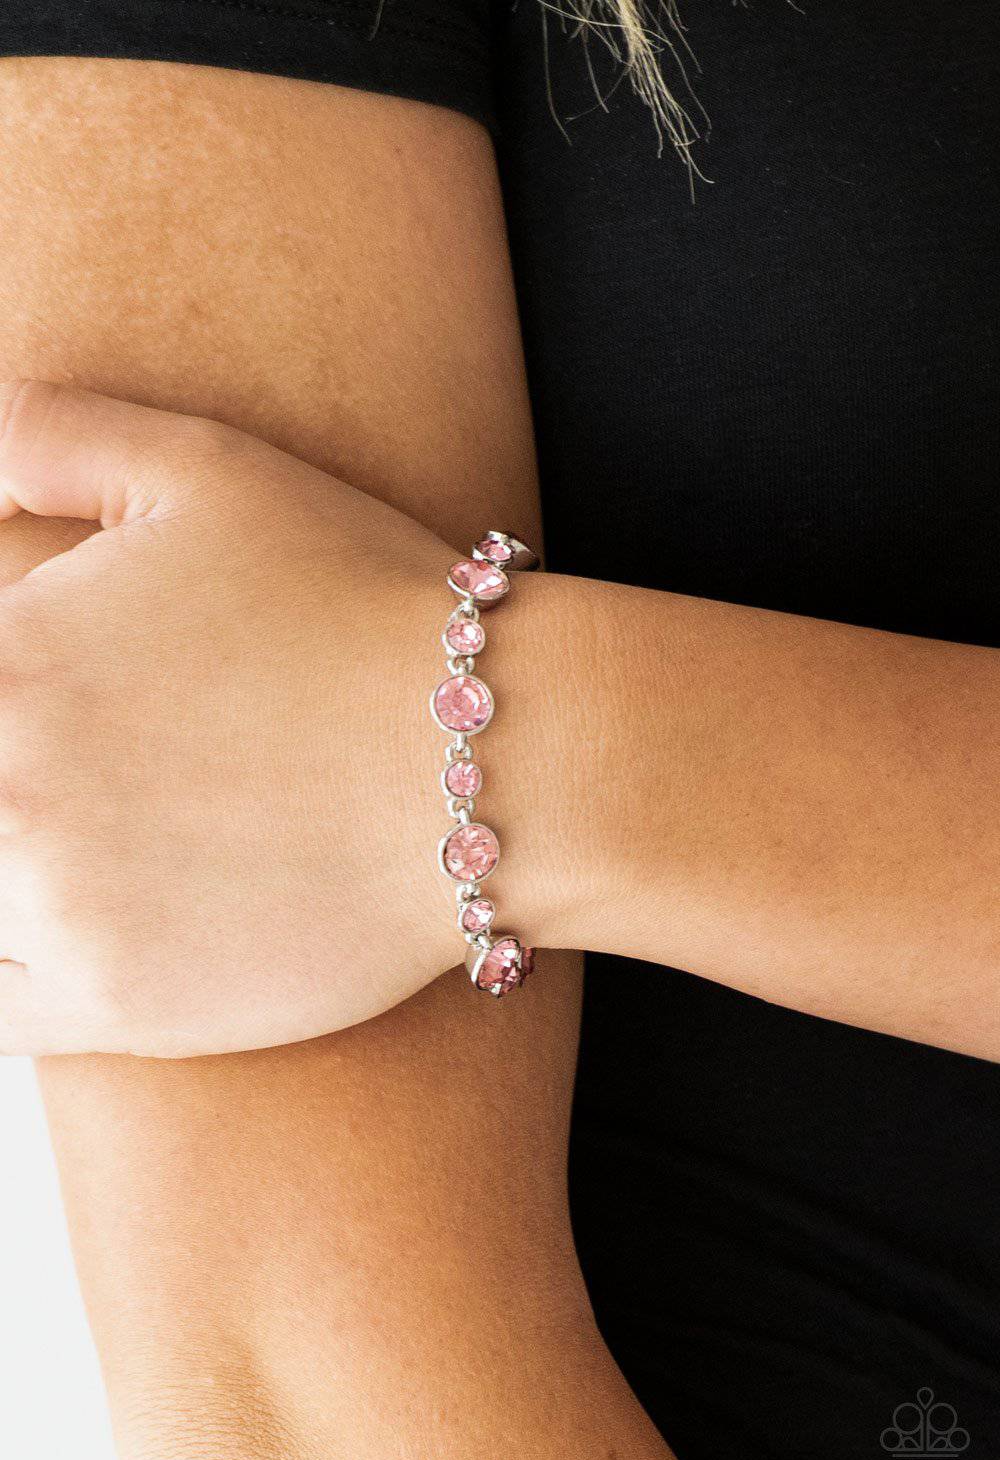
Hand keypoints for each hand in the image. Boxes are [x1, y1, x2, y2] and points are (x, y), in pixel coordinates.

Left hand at [0, 380, 466, 1054]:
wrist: (496, 762)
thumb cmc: (361, 605)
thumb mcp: (207, 468)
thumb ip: (51, 433)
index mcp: (4, 660)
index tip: (26, 710)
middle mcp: (7, 793)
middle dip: (0, 783)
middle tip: (55, 776)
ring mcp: (58, 913)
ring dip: (0, 878)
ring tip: (69, 845)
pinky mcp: (120, 1007)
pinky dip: (4, 972)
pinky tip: (59, 929)